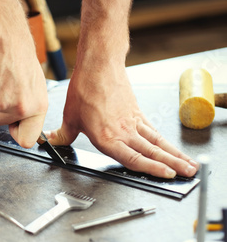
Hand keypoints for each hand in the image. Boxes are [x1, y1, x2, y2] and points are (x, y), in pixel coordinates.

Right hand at [0, 38, 47, 148]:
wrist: (3, 37)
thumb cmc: (19, 56)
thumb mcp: (35, 85)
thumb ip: (28, 107)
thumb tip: (23, 122)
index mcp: (37, 107)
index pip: (27, 140)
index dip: (16, 132)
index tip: (14, 125)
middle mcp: (19, 108)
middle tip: (5, 88)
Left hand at [45, 64, 198, 178]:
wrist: (99, 66)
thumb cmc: (85, 89)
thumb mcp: (69, 117)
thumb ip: (62, 135)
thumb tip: (52, 142)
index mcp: (106, 137)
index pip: (133, 158)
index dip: (151, 169)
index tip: (166, 175)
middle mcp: (123, 131)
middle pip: (152, 152)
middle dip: (172, 165)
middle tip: (188, 174)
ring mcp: (133, 122)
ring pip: (157, 142)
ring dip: (174, 154)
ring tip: (189, 165)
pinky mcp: (137, 113)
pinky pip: (153, 130)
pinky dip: (164, 141)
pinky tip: (170, 148)